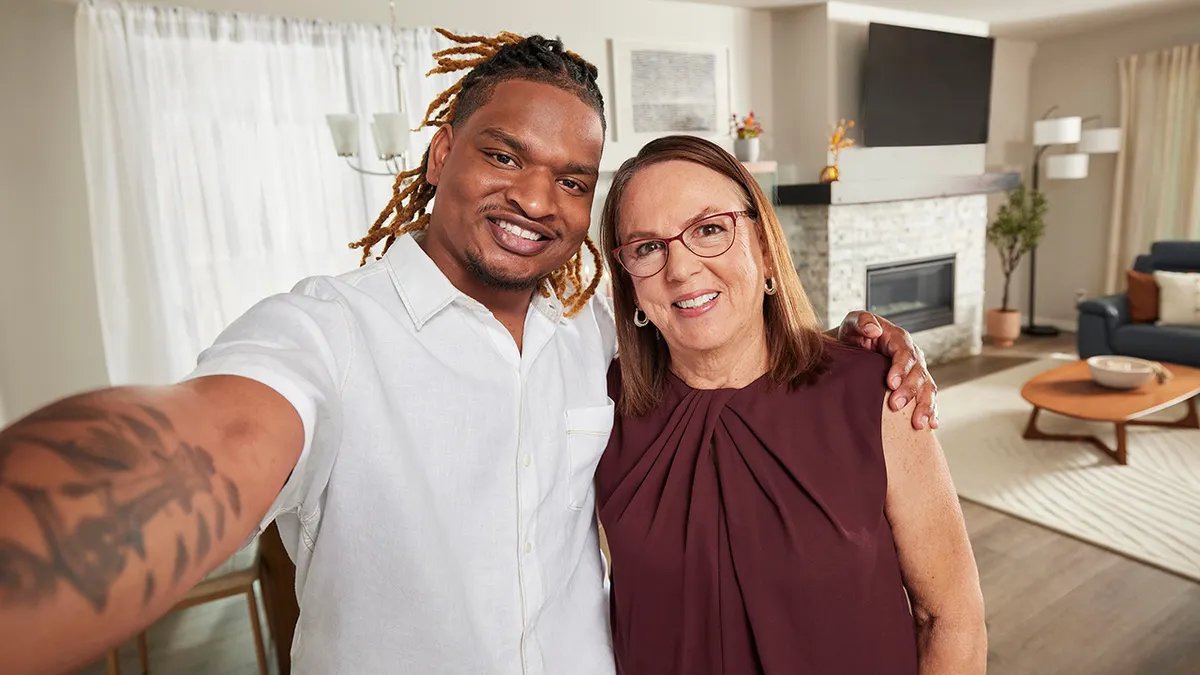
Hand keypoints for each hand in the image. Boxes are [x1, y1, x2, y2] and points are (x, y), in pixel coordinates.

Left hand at [834, 311, 938, 429]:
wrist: (854, 348)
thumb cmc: (853, 335)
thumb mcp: (852, 323)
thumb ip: (861, 321)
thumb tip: (873, 329)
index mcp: (899, 339)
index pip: (904, 353)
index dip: (900, 368)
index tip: (891, 383)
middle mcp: (912, 356)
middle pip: (918, 373)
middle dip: (909, 390)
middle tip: (896, 406)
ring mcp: (917, 372)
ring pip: (928, 388)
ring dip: (925, 405)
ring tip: (918, 423)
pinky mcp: (916, 386)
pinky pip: (928, 399)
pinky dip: (932, 411)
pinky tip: (931, 425)